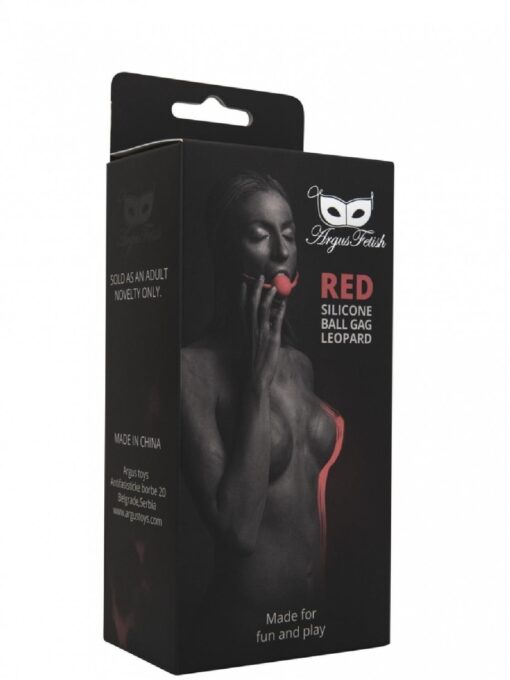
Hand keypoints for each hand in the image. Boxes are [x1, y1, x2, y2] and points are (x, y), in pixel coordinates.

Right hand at [240, 275, 285, 390]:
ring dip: (269, 296)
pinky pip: (276, 321)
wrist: (255, 380)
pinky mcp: (272, 339)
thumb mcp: (244, 347)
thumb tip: (251, 324)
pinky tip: (284, 303)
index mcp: (242, 331)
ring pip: (264, 310)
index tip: (243, 283)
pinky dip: (280, 311)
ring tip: (273, 287)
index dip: (242, 294)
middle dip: (256, 289)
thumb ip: (247, 334)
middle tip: (260, 277)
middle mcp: (250, 330)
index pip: (240, 308)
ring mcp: (261, 334)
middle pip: (252, 304)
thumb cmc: (250, 365)